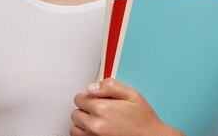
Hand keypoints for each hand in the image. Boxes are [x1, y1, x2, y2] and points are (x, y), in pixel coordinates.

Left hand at [70, 78, 185, 135]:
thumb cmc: (143, 119)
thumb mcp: (131, 94)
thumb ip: (110, 85)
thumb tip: (91, 87)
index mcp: (102, 109)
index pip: (79, 98)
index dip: (89, 96)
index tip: (97, 99)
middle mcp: (95, 125)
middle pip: (75, 112)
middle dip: (85, 109)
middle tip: (100, 110)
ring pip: (75, 127)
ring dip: (83, 123)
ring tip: (97, 121)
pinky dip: (85, 133)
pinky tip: (96, 130)